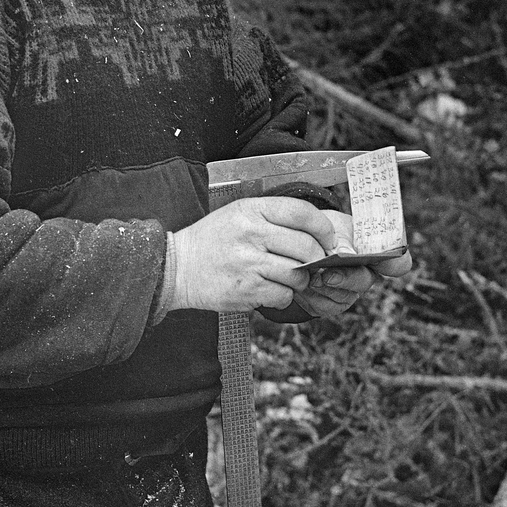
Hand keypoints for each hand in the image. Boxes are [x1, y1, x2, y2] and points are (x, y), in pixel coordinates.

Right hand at [167, 197, 336, 313]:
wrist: (177, 268)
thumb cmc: (212, 241)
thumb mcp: (238, 214)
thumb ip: (273, 218)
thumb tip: (316, 232)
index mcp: (251, 210)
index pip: (302, 212)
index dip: (323, 228)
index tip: (329, 239)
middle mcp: (251, 233)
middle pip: (306, 246)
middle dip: (317, 259)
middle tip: (314, 264)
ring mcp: (248, 262)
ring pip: (297, 274)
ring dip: (300, 280)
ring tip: (288, 278)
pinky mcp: (246, 289)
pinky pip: (283, 294)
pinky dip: (283, 296)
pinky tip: (270, 290)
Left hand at [293, 209, 412, 316]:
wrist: (298, 242)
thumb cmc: (323, 230)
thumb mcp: (332, 225)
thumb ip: (341, 237)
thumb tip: (344, 252)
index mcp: (374, 251)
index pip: (398, 262)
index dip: (395, 263)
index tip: (382, 260)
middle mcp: (367, 274)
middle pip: (364, 281)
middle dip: (345, 278)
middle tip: (327, 274)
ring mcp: (350, 291)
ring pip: (342, 297)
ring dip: (324, 288)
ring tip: (309, 277)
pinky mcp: (330, 304)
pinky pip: (324, 306)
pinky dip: (310, 296)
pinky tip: (301, 285)